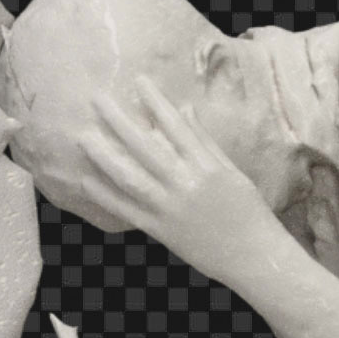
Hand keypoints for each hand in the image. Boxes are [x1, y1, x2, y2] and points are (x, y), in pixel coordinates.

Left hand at [82, 85, 277, 285]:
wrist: (254, 256)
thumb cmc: (249, 211)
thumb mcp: (232, 171)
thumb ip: (205, 142)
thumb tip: (184, 109)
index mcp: (207, 166)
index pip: (176, 126)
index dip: (156, 102)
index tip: (138, 81)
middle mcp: (185, 183)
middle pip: (146, 147)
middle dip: (119, 122)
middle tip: (97, 100)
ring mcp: (170, 208)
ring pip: (131, 177)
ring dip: (105, 156)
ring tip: (84, 137)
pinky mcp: (160, 230)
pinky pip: (128, 210)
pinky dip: (106, 196)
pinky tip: (86, 181)